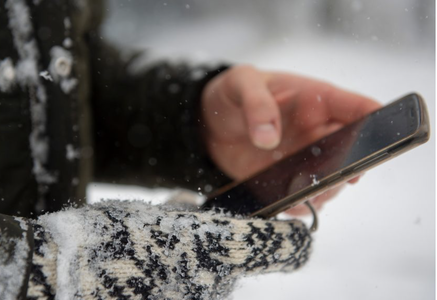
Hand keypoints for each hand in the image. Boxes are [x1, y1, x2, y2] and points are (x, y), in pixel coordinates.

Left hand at [201, 65, 379, 212]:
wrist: (209, 122)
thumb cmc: (232, 93)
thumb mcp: (240, 82)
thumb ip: (256, 102)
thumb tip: (268, 138)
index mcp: (317, 100)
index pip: (360, 109)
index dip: (376, 125)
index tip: (375, 142)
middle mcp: (317, 132)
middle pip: (352, 153)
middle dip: (349, 168)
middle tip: (334, 178)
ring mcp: (304, 159)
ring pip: (331, 181)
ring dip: (324, 191)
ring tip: (306, 194)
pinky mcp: (285, 180)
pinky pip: (302, 197)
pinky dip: (299, 205)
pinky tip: (288, 204)